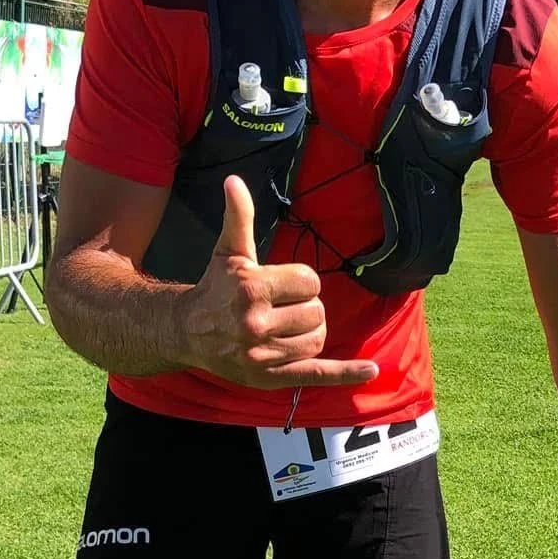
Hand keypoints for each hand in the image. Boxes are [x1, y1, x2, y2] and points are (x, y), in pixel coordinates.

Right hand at [172, 175, 379, 388]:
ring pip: (317, 340)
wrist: (186, 332)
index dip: (302, 282)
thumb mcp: (228, 252)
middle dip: (305, 308)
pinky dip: (346, 373)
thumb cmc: (215, 288)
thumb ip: (238, 217)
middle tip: (282, 308)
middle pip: (316, 312)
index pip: (310, 282)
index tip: (283, 286)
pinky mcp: (269, 378)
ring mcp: (262, 354)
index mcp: (251, 288)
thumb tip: (234, 180)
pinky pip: (316, 375)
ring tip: (289, 327)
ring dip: (312, 332)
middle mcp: (255, 323)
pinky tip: (371, 370)